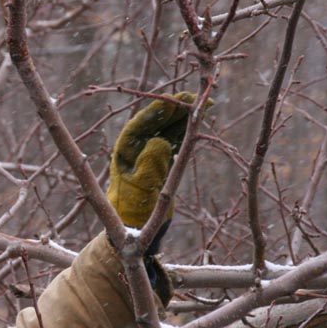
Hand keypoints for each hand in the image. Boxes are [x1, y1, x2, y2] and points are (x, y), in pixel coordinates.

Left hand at [107, 92, 207, 296]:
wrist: (137, 230)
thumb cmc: (133, 212)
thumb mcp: (141, 190)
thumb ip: (150, 166)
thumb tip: (160, 142)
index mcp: (124, 152)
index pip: (140, 124)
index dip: (157, 111)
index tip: (173, 100)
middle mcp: (136, 149)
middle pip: (156, 122)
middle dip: (173, 108)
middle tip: (192, 96)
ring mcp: (149, 154)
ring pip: (167, 130)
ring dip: (182, 117)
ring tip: (202, 104)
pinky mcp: (161, 162)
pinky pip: (175, 141)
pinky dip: (186, 131)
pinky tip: (198, 121)